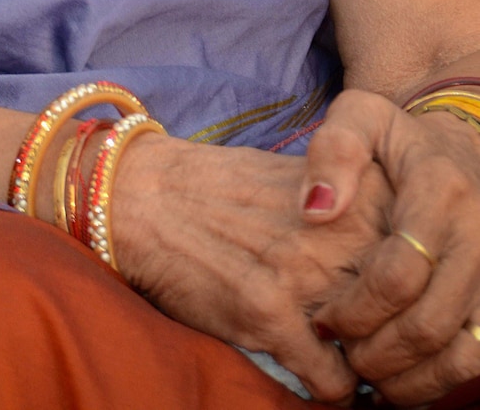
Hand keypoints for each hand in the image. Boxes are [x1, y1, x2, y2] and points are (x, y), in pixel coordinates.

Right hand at [111, 131, 391, 403]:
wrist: (144, 197)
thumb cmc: (220, 189)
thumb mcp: (300, 179)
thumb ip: (351, 209)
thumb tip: (398, 256)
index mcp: (353, 193)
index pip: (422, 261)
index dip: (417, 292)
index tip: (400, 307)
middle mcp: (337, 233)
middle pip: (407, 309)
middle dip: (397, 335)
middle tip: (380, 345)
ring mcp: (303, 275)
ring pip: (378, 352)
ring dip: (370, 367)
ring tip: (352, 362)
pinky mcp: (268, 316)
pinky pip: (333, 383)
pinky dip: (333, 391)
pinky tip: (317, 374)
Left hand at [301, 88, 479, 404]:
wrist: (458, 149)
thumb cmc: (395, 140)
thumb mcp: (359, 118)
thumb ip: (334, 151)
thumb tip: (317, 210)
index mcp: (440, 188)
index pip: (400, 271)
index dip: (356, 308)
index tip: (323, 320)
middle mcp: (477, 232)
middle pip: (431, 322)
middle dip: (378, 352)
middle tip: (342, 355)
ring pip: (462, 352)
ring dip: (411, 378)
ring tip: (369, 374)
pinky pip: (478, 357)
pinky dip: (439, 380)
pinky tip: (402, 378)